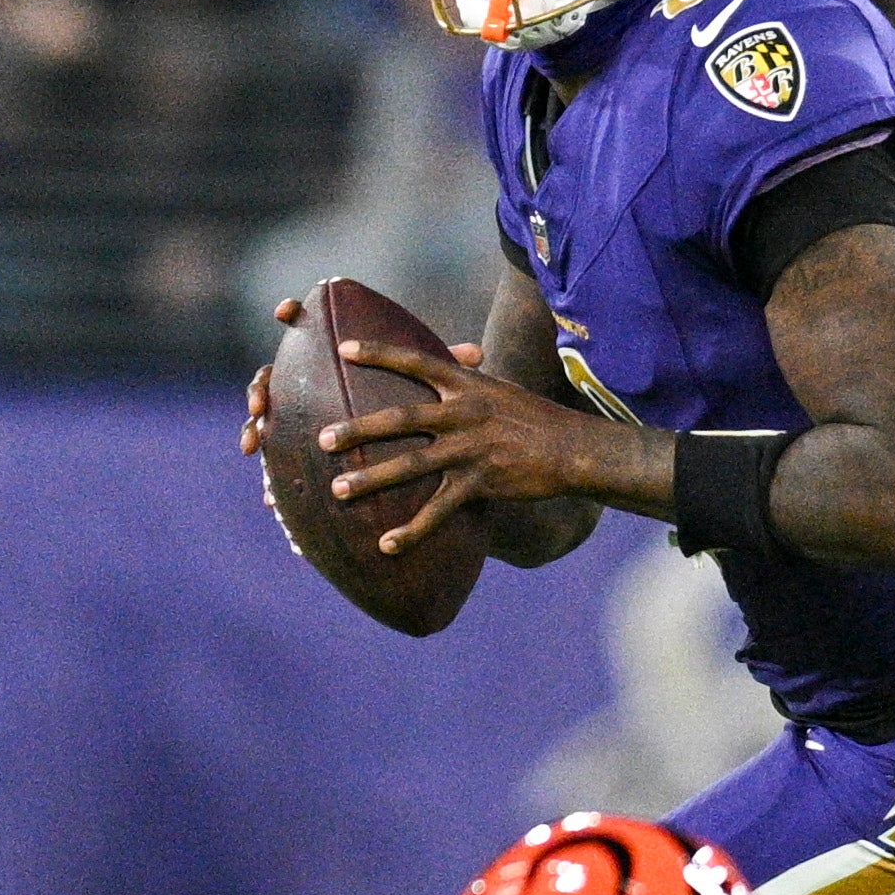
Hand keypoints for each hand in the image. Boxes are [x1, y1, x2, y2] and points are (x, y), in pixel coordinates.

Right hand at [242, 299, 490, 460]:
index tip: (286, 311)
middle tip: (260, 400)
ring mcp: (293, 418)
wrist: (401, 448)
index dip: (294, 316)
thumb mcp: (431, 388)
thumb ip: (446, 370)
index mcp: (332, 361)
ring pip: (264, 421)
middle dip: (259, 387)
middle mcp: (305, 385)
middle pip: (271, 376)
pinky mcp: (295, 453)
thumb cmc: (417, 408)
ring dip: (255, 431)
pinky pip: (276, 466)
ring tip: (255, 442)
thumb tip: (478, 355)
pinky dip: (271, 480)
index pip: (308, 331)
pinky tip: (271, 498)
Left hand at [322, 340, 608, 554]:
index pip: (417, 361)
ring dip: (372, 479)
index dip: (380, 353)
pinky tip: (386, 545)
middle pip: (401, 419)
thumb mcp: (499, 389)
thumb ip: (468, 378)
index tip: (343, 349)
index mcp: (466, 385)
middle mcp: (464, 414)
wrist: (572, 448)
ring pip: (411, 465)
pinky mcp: (480, 483)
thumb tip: (455, 357)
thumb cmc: (533, 417)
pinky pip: (439, 511)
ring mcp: (470, 450)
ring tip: (338, 489)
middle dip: (359, 429)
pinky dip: (412, 531)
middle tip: (322, 438)